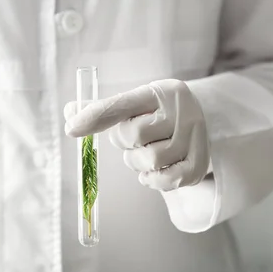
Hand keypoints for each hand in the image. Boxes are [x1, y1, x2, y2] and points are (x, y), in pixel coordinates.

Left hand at [64, 79, 209, 190]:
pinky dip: (152, 179)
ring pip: (149, 159)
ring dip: (136, 161)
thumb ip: (103, 109)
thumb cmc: (158, 114)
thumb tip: (69, 112)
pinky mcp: (198, 164)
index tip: (71, 128)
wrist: (203, 122)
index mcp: (160, 92)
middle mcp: (181, 111)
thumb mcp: (135, 104)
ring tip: (144, 152)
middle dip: (124, 142)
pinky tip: (152, 170)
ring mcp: (194, 138)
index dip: (95, 116)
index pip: (123, 103)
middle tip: (134, 138)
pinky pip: (165, 180)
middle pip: (133, 135)